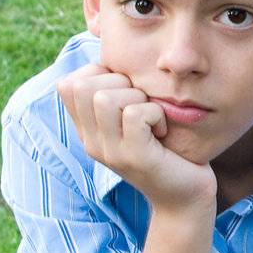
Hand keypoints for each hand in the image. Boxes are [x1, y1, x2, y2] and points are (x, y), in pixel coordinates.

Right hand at [57, 64, 214, 211]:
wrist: (185, 198)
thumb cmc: (167, 150)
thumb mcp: (136, 121)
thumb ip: (120, 94)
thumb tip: (112, 55)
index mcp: (88, 130)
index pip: (68, 84)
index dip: (100, 74)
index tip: (127, 91)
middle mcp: (91, 141)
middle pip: (83, 85)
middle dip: (120, 83)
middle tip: (143, 105)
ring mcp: (110, 151)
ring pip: (106, 97)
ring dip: (138, 98)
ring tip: (153, 119)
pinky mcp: (134, 157)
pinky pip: (135, 113)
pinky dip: (156, 114)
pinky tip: (163, 131)